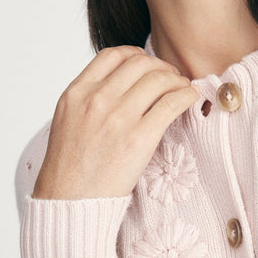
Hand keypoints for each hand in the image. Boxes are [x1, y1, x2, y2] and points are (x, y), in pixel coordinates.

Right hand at [33, 46, 197, 199]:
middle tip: (170, 77)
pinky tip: (189, 99)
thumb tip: (118, 84)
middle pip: (140, 63)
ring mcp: (119, 118)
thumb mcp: (68, 120)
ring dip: (176, 80)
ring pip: (159, 79)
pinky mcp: (140, 138)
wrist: (69, 202)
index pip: (113, 55)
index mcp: (77, 93)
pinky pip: (172, 103)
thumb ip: (89, 98)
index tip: (147, 64)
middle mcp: (97, 100)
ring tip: (181, 89)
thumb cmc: (69, 167)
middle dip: (161, 66)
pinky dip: (186, 95)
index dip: (136, 55)